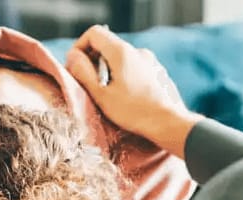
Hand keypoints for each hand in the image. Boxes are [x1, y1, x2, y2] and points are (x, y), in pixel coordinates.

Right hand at [66, 25, 202, 155]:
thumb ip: (83, 73)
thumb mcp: (101, 94)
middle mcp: (137, 50)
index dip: (80, 47)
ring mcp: (149, 60)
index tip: (76, 67)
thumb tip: (73, 57)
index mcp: (121, 52)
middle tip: (88, 84)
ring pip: (121, 58)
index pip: (94, 33)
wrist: (169, 122)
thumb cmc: (133, 111)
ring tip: (108, 95)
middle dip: (93, 62)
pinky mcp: (157, 71)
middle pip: (107, 46)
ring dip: (109, 71)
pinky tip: (126, 97)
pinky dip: (124, 77)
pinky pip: (135, 68)